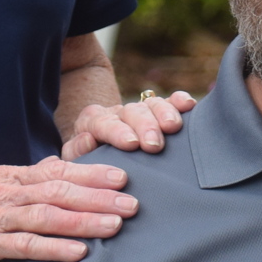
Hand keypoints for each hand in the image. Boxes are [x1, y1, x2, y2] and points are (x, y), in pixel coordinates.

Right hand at [0, 156, 141, 261]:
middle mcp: (6, 193)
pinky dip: (54, 248)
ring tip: (118, 225)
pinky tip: (80, 253)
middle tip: (135, 201)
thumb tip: (58, 174)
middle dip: (101, 196)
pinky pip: (24, 246)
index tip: (124, 174)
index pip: (57, 171)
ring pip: (49, 216)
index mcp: (9, 177)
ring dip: (86, 219)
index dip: (92, 173)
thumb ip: (22, 182)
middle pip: (61, 191)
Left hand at [62, 90, 194, 158]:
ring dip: (164, 114)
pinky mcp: (155, 112)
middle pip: (131, 112)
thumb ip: (76, 150)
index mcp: (93, 122)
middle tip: (155, 144)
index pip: (104, 123)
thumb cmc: (85, 159)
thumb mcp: (72, 157)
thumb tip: (88, 139)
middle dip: (145, 126)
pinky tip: (189, 104)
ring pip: (151, 104)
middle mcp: (117, 112)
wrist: (94, 143)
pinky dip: (178, 101)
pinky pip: (168, 102)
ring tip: (174, 127)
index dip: (118, 132)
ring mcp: (138, 110)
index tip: (132, 144)